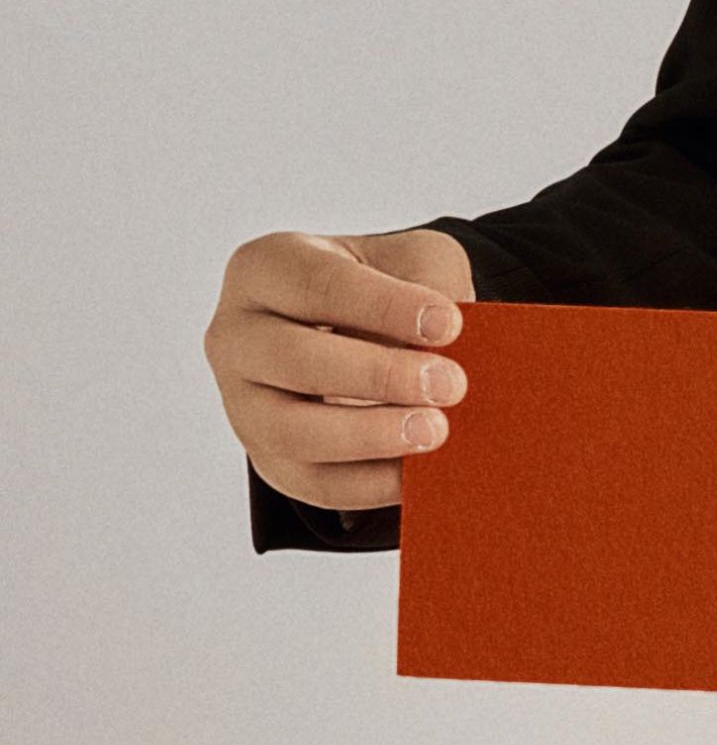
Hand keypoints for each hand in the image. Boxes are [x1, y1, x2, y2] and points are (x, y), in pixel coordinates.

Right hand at [206, 225, 477, 511]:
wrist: (367, 340)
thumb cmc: (385, 293)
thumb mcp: (411, 262)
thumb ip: (429, 283)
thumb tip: (444, 343)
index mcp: (266, 269)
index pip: (317, 284)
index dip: (384, 306)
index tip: (448, 325)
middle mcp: (237, 335)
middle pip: (293, 359)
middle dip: (378, 375)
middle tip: (450, 384)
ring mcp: (243, 402)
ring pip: (291, 430)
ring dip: (369, 435)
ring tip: (435, 430)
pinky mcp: (269, 459)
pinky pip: (313, 482)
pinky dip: (371, 483)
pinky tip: (418, 472)